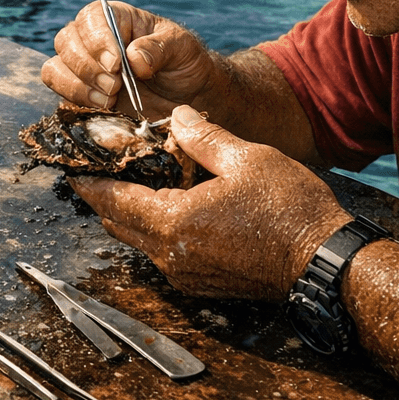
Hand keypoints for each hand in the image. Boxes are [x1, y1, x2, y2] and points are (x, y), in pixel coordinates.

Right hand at [41, 0, 224, 117]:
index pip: (92, 17)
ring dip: (78, 85)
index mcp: (118, 18)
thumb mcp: (182, 48)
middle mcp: (94, 38)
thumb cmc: (184, 63)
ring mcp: (84, 65)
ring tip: (110, 98)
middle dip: (87, 67)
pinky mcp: (81, 91)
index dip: (97, 39)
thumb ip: (159, 48)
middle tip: (115, 85)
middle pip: (66, 40)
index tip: (115, 64)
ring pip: (55, 66)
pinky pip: (59, 89)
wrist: (187, 97)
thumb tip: (133, 57)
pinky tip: (103, 106)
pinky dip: (75, 98)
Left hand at [69, 106, 348, 299]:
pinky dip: (155, 228)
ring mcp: (186, 274)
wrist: (325, 262)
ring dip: (131, 213)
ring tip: (133, 180)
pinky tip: (169, 204)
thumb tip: (176, 117)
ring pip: (140, 240)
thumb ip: (202, 137)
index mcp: (174, 223)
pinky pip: (163, 252)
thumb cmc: (290, 209)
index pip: (113, 200)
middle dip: (106, 196)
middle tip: (100, 167)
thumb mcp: (245, 158)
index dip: (90, 181)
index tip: (73, 166)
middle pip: (120, 223)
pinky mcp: (202, 282)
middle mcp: (171, 255)